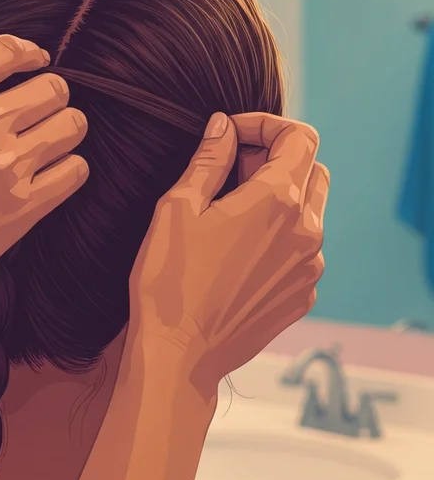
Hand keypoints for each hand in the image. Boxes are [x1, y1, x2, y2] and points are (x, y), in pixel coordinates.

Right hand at [0, 34, 89, 317]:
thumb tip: (4, 73)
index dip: (30, 53)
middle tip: (37, 119)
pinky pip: (76, 169)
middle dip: (49, 100)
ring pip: (73, 123)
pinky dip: (67, 171)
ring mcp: (3, 163)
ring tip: (44, 148)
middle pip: (52, 86)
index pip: (8, 48)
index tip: (38, 63)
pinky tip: (47, 179)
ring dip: (63, 133)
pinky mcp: (22, 206)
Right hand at [130, 112, 329, 396]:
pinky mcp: (303, 293)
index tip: (230, 135)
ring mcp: (310, 265)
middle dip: (273, 156)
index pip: (299, 137)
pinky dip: (280, 233)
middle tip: (229, 170)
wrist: (180, 354)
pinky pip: (304, 247)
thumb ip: (208, 159)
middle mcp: (306, 230)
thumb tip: (223, 126)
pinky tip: (239, 249)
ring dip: (279, 195)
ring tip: (231, 210)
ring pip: (310, 208)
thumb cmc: (170, 279)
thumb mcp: (178, 206)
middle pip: (311, 169)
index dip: (264, 125)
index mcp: (276, 200)